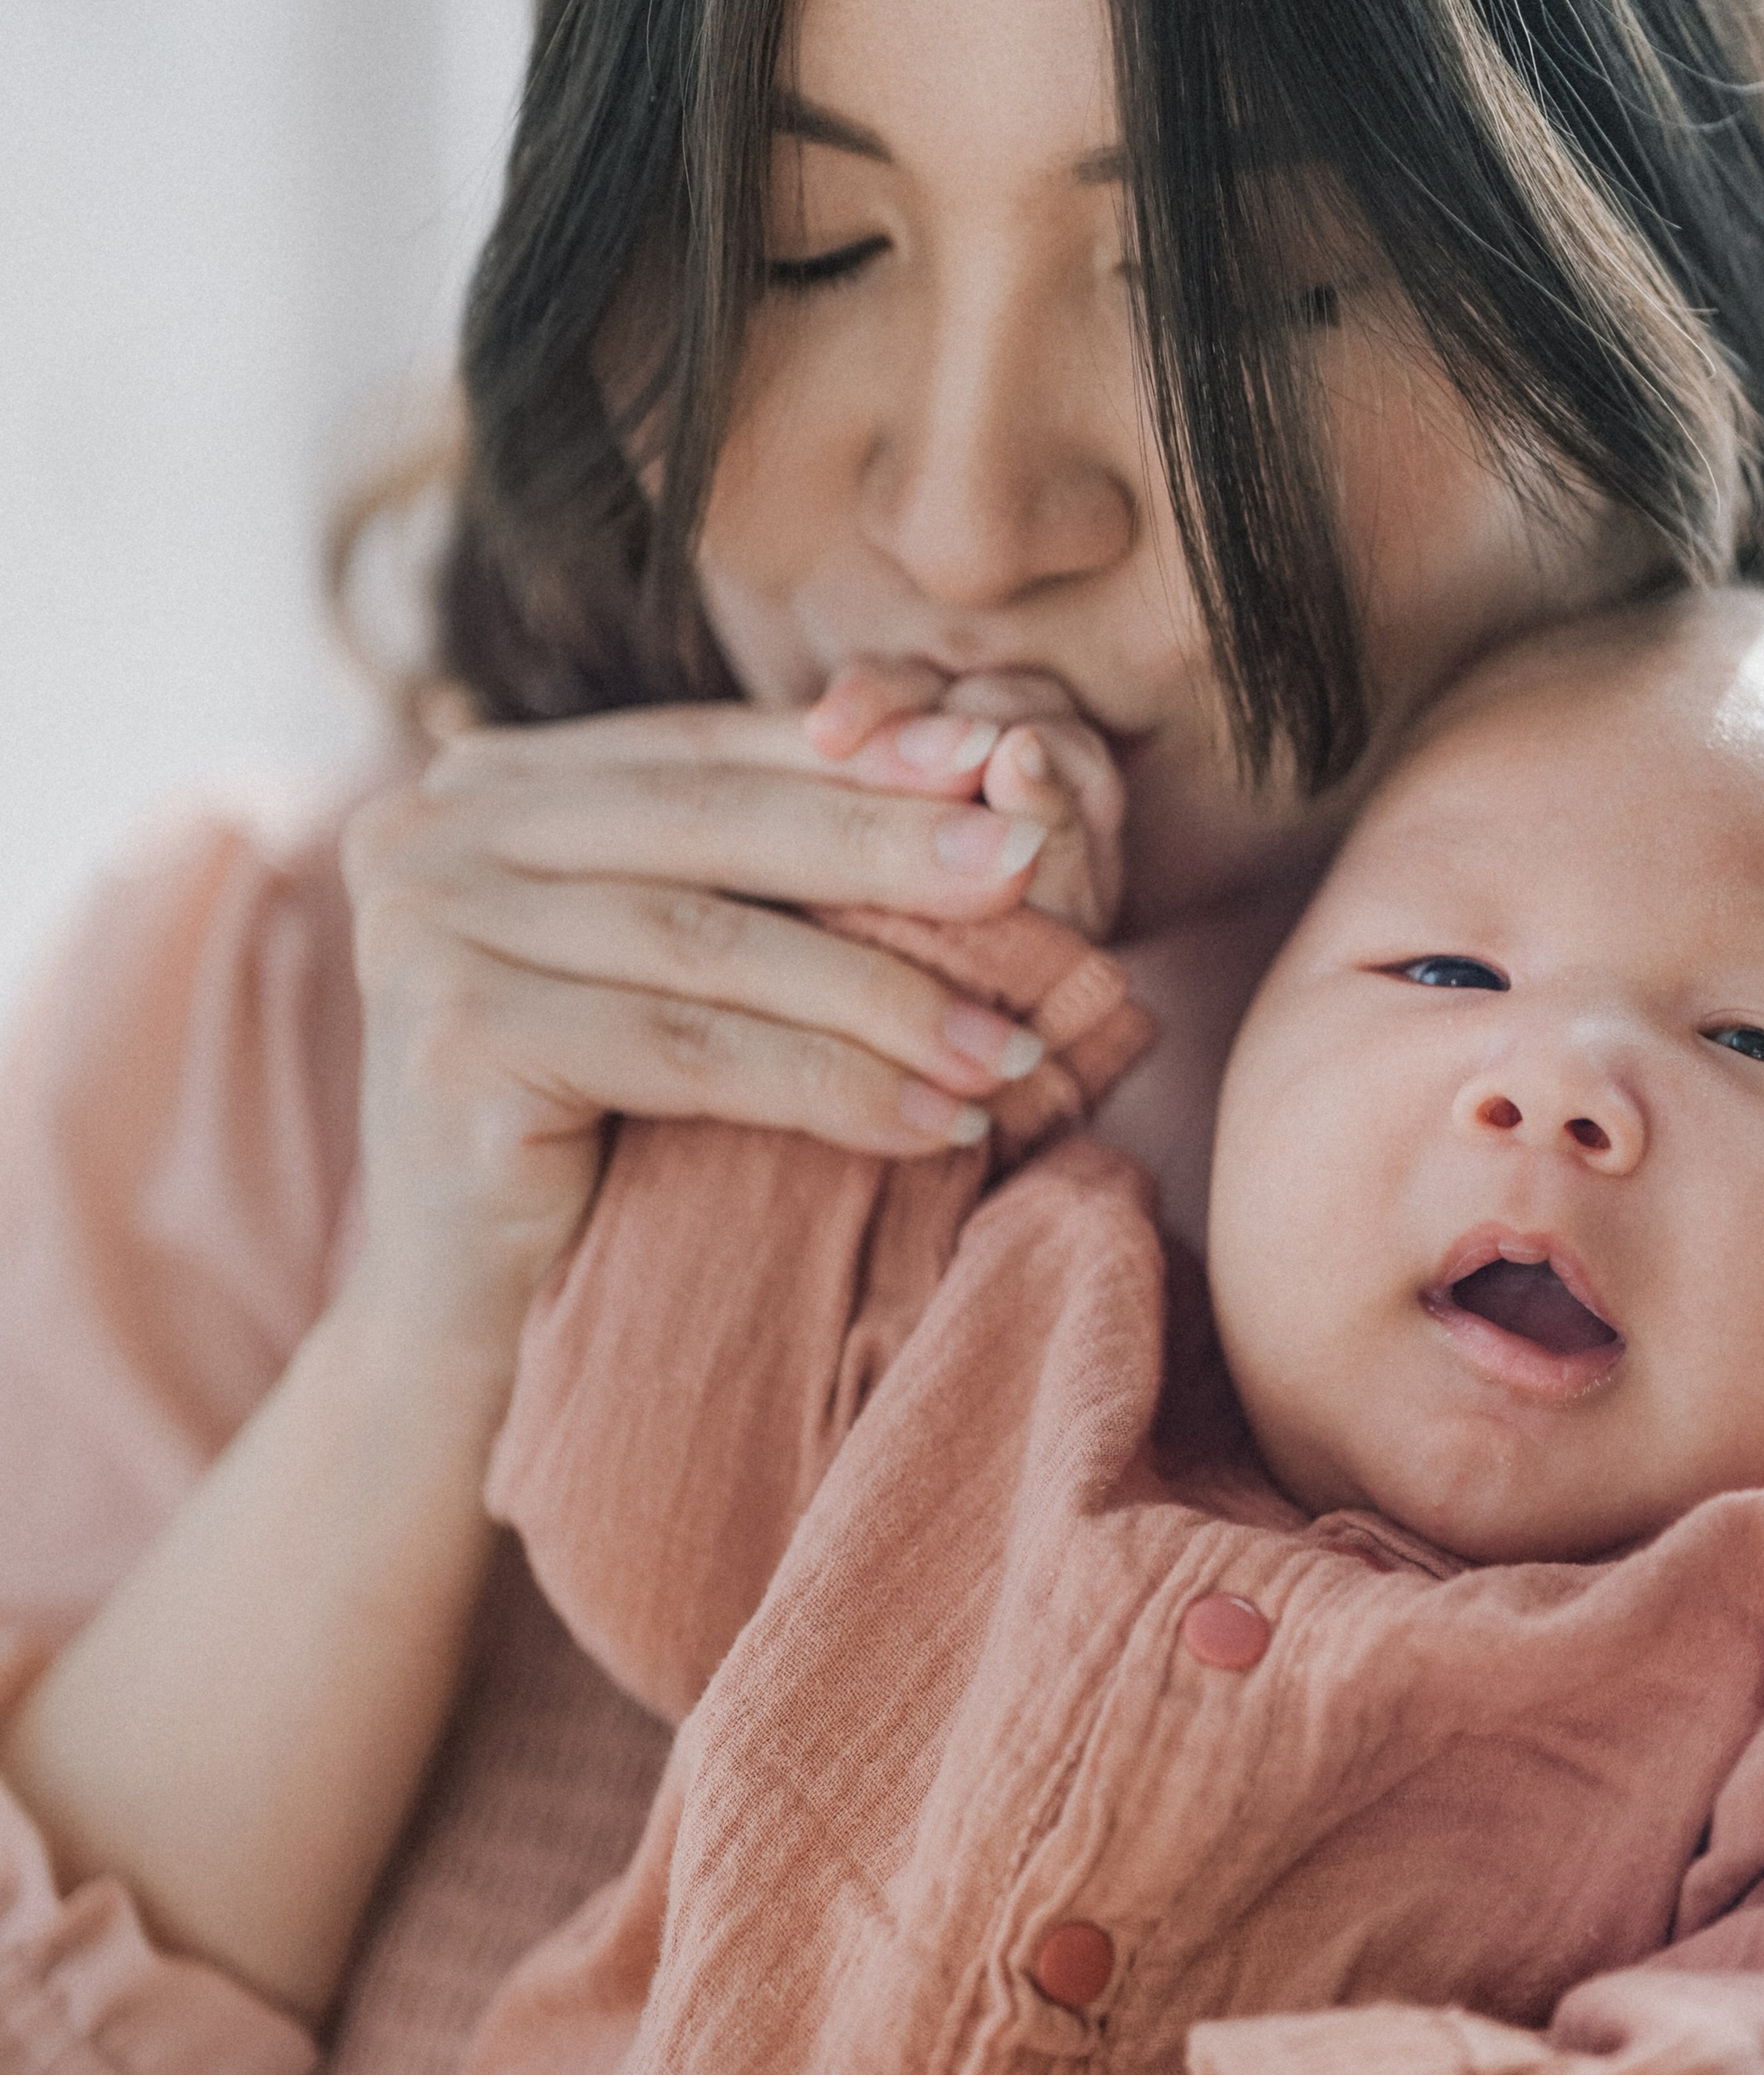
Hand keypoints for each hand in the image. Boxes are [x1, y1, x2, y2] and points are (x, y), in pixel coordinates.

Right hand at [340, 666, 1118, 1361]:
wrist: (465, 1326)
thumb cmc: (592, 1144)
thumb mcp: (666, 971)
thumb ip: (752, 871)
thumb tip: (973, 774)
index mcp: (481, 787)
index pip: (700, 748)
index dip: (853, 756)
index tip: (999, 753)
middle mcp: (427, 835)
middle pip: (710, 823)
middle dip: (886, 847)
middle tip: (1031, 863)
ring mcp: (422, 932)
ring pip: (710, 943)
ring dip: (882, 994)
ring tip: (1005, 1042)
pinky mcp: (452, 1043)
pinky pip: (688, 1051)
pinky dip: (827, 1084)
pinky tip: (932, 1123)